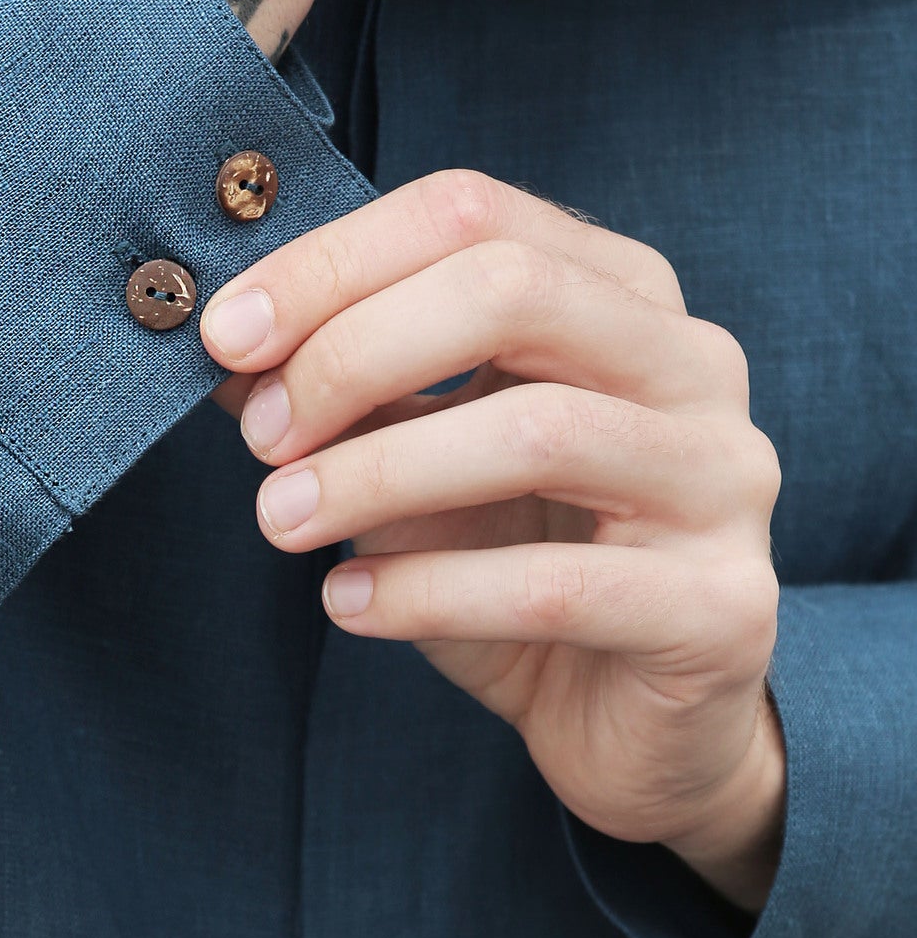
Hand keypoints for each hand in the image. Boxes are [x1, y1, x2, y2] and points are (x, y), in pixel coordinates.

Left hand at [201, 171, 784, 912]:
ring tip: (280, 520)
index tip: (227, 334)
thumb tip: (215, 344)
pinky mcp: (721, 606)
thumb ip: (333, 391)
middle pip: (512, 288)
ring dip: (376, 473)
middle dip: (353, 352)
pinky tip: (347, 606)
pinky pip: (552, 586)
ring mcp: (722, 479)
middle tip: (261, 436)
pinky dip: (425, 592)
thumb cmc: (517, 561)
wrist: (629, 724)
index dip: (333, 263)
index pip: (472, 213)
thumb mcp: (411, 457)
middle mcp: (691, 362)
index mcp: (620, 291)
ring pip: (536, 433)